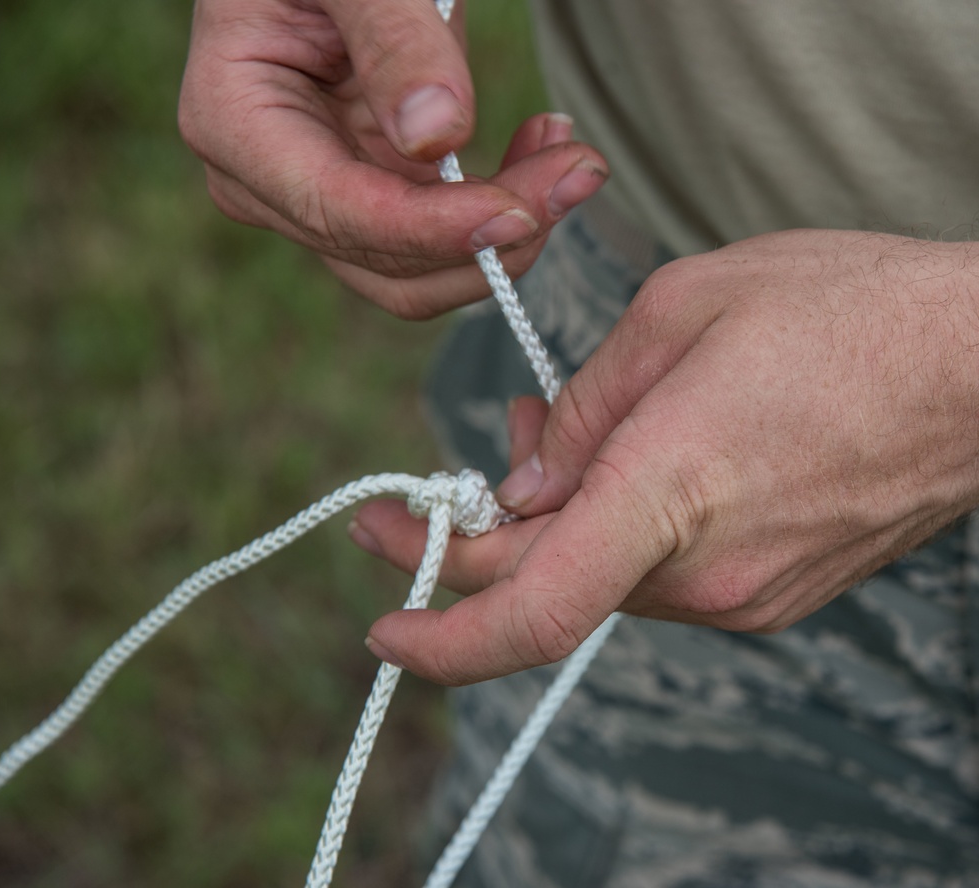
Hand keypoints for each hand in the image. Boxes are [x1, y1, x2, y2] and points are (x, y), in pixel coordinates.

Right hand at [178, 0, 606, 317]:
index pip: (338, 212)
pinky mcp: (375, 199)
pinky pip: (444, 236)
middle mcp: (273, 187)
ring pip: (423, 270)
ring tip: (571, 162)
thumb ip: (392, 40)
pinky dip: (502, 208)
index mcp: (238, 126)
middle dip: (489, 238)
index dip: (432, 228)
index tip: (520, 212)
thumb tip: (435, 138)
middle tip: (577, 174)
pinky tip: (541, 149)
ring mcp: (325, 201)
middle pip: (388, 262)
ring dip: (506, 234)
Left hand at [350, 229, 978, 683]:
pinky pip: (659, 571)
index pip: (532, 608)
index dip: (442, 633)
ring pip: (602, 573)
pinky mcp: (771, 591)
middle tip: (433, 487)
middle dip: (477, 541)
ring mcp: (745, 593)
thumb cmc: (844, 312)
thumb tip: (528, 478)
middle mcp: (704, 570)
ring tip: (543, 431)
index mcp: (668, 489)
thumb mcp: (681, 312)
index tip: (385, 623)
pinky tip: (619, 462)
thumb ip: (584, 406)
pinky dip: (614, 527)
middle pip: (548, 584)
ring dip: (553, 518)